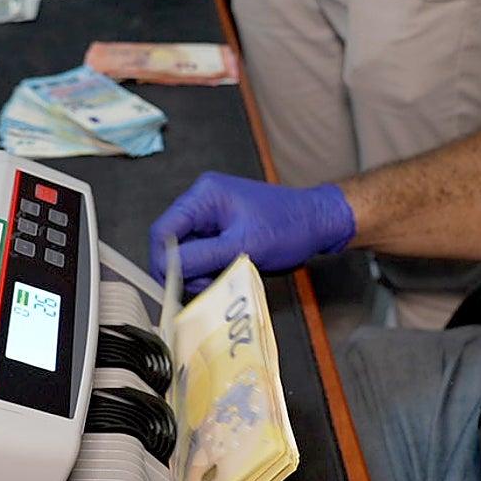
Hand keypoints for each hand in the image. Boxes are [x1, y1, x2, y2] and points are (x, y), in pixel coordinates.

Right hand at [149, 172, 355, 291]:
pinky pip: (202, 251)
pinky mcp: (220, 228)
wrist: (318, 223)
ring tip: (221, 278)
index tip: (171, 285)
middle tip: (204, 285)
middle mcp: (203, 200)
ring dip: (198, 270)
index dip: (163, 260)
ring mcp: (211, 214)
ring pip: (186, 250)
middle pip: (172, 241)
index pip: (164, 229)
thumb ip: (201, 257)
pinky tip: (226, 271)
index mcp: (204, 195)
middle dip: (184, 268)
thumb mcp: (243, 246)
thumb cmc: (290, 227)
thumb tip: (168, 268)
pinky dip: (209, 267)